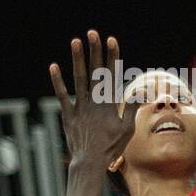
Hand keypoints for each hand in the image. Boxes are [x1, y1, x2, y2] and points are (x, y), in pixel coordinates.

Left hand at [50, 31, 136, 167]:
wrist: (90, 162)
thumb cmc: (111, 147)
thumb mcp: (128, 129)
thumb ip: (133, 108)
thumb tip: (142, 91)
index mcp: (111, 103)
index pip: (112, 74)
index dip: (112, 56)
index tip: (111, 40)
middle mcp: (95, 101)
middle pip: (95, 71)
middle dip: (95, 51)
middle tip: (93, 32)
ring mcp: (81, 107)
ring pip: (79, 78)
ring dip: (77, 59)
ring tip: (76, 41)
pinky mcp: (68, 114)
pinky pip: (62, 95)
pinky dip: (57, 81)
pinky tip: (54, 66)